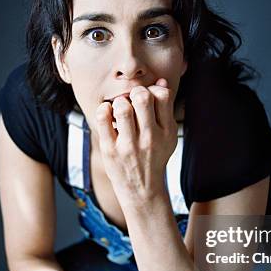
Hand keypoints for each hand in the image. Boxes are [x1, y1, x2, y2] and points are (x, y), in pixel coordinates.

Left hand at [94, 78, 177, 203]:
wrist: (142, 190)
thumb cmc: (154, 157)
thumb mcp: (167, 136)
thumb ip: (164, 108)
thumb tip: (160, 81)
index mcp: (166, 131)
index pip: (162, 95)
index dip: (153, 89)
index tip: (147, 99)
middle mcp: (149, 138)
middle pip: (142, 97)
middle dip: (135, 91)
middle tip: (132, 100)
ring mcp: (129, 145)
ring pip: (122, 106)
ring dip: (119, 101)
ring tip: (120, 109)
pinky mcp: (110, 150)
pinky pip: (103, 119)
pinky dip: (104, 110)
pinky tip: (108, 113)